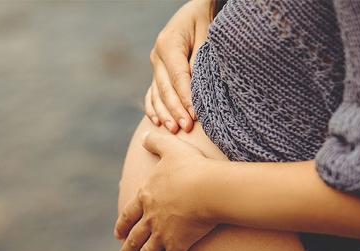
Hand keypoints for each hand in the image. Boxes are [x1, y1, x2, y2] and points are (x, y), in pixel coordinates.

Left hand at [114, 130, 219, 250]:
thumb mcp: (170, 149)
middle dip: (127, 250)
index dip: (123, 224)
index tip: (117, 234)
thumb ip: (156, 142)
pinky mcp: (178, 245)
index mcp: (148, 197)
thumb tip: (146, 135)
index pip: (130, 213)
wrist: (205, 188)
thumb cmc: (189, 167)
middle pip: (135, 237)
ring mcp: (163, 233)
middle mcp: (151, 218)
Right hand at [145, 0, 211, 133]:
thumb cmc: (206, 20)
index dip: (186, 98)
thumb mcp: (208, 35)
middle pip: (165, 89)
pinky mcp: (157, 73)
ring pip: (157, 94)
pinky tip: (158, 122)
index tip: (195, 115)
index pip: (178, 77)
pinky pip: (151, 94)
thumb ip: (200, 60)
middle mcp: (157, 56)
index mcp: (168, 43)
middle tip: (186, 128)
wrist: (196, 10)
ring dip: (165, 114)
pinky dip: (154, 109)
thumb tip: (197, 88)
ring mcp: (155, 66)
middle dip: (176, 110)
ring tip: (174, 130)